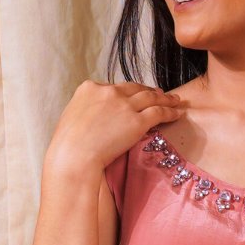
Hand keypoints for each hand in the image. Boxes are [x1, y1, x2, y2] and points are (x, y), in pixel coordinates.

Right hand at [44, 80, 184, 182]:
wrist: (73, 157)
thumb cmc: (67, 146)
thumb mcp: (72, 118)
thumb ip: (86, 111)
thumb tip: (93, 117)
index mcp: (89, 88)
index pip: (114, 87)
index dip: (128, 91)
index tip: (137, 94)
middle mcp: (108, 92)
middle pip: (135, 88)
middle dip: (149, 90)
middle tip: (160, 93)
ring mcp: (124, 105)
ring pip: (151, 97)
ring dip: (165, 98)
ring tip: (176, 100)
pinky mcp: (136, 121)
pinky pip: (159, 113)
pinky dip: (170, 111)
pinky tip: (178, 113)